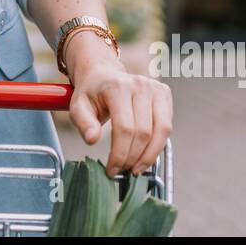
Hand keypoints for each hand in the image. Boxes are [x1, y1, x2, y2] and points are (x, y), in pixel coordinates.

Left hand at [65, 37, 171, 177]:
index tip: (112, 169)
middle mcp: (140, 85)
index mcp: (117, 87)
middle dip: (133, 157)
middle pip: (143, 132)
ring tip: (136, 168)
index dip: (120, 154)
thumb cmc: (91, 93)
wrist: (103, 74)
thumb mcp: (78, 106)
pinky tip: (145, 154)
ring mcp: (155, 88)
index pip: (124, 128)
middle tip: (123, 170)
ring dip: (149, 155)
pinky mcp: (164, 94)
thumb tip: (92, 139)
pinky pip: (167, 126)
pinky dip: (157, 145)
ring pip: (161, 131)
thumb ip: (83, 123)